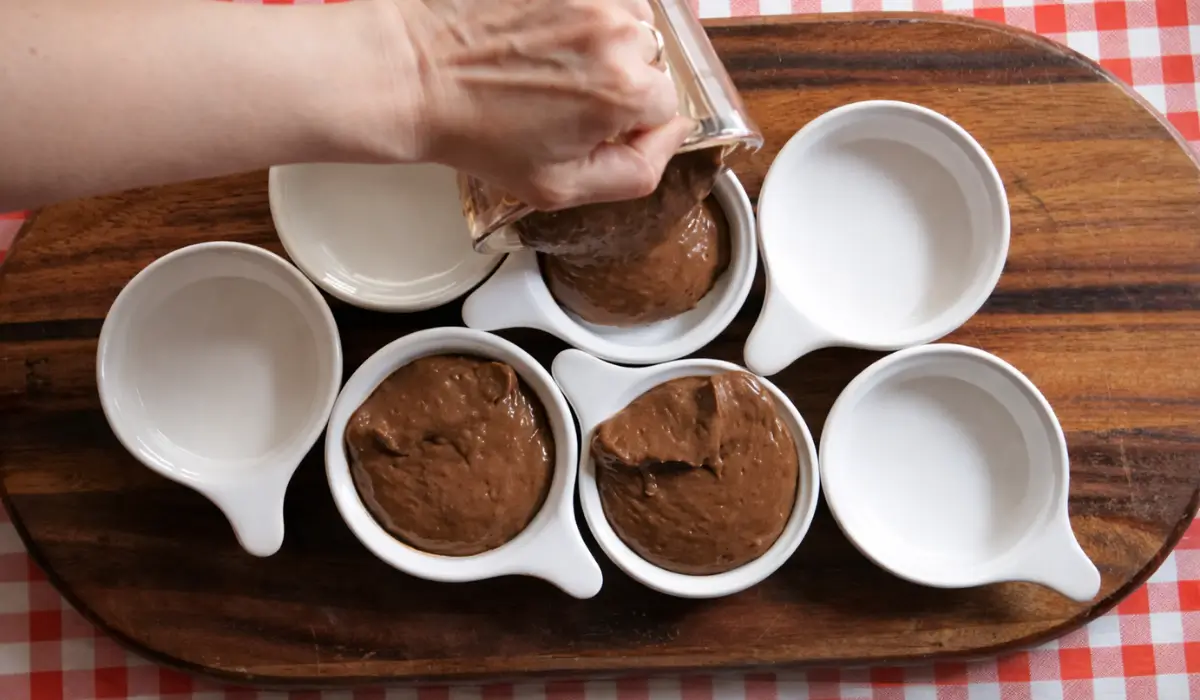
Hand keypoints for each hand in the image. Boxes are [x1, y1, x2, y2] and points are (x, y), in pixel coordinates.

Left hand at [382, 0, 691, 208]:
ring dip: (604, 39)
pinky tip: (544, 31)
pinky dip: (582, 12)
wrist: (413, 74)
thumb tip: (672, 137)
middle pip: (653, 59)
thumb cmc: (476, 131)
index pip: (667, 106)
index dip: (631, 122)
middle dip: (619, 79)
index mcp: (628, 92)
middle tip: (563, 94)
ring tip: (552, 59)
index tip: (592, 124)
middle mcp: (618, 33)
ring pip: (630, 20)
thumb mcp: (559, 188)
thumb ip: (635, 173)